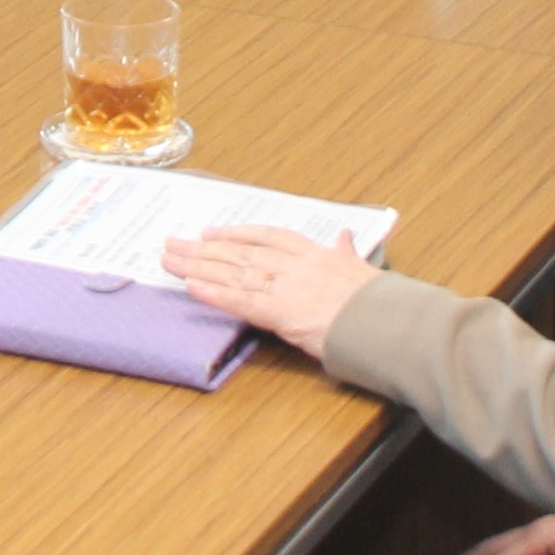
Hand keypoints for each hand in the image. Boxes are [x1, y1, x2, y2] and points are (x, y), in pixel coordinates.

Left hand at [159, 225, 379, 355]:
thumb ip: (347, 252)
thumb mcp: (364, 269)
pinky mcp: (281, 312)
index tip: (213, 232)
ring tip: (168, 260)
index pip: (268, 237)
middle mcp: (295, 265)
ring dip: (197, 266)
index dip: (237, 234)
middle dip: (203, 249)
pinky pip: (240, 300)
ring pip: (233, 272)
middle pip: (240, 252)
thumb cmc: (380, 301)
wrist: (387, 323)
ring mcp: (286, 286)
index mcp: (315, 254)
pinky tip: (190, 287)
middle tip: (173, 244)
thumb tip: (345, 234)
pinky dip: (213, 293)